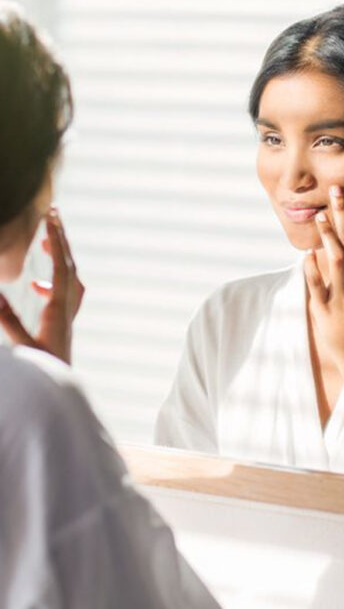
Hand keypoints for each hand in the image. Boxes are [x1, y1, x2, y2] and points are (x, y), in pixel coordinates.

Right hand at [0, 207, 83, 363]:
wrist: (59, 395)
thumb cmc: (42, 372)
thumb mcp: (23, 346)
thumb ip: (8, 320)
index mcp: (59, 310)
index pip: (61, 267)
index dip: (56, 240)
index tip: (50, 216)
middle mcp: (68, 309)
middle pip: (69, 266)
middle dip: (61, 239)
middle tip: (52, 214)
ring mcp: (68, 317)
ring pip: (69, 278)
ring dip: (58, 257)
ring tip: (43, 243)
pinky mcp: (63, 325)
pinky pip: (64, 295)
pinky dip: (53, 282)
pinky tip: (34, 287)